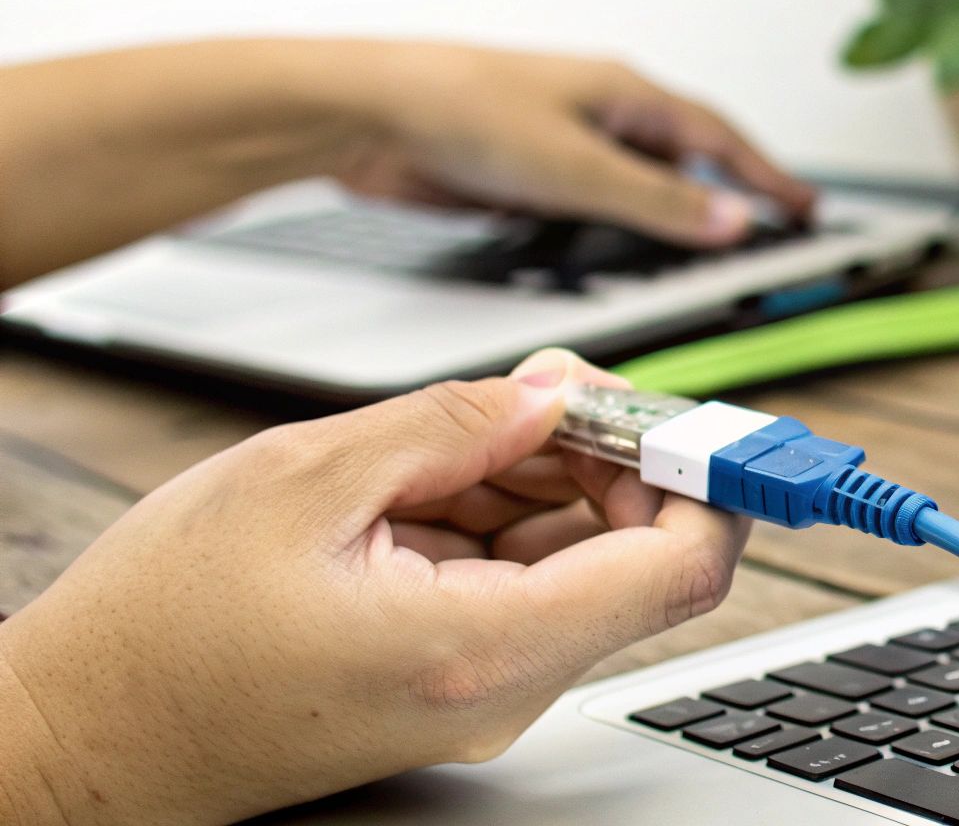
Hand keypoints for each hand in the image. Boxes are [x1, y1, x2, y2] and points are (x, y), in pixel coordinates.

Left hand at [0, 39, 815, 285]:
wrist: (365, 114)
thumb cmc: (461, 110)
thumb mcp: (580, 168)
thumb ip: (659, 203)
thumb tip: (731, 221)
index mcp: (625, 94)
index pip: (718, 139)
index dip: (766, 177)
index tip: (805, 206)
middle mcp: (599, 112)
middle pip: (683, 159)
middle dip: (726, 194)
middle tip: (767, 226)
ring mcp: (562, 142)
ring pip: (635, 185)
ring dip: (667, 216)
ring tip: (700, 251)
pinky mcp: (525, 173)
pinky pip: (591, 205)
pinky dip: (616, 230)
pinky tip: (612, 255)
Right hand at [0, 350, 747, 824]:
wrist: (81, 740)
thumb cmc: (158, 635)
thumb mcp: (299, 481)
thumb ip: (448, 425)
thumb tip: (552, 393)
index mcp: (483, 644)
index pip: (681, 569)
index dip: (707, 478)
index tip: (686, 415)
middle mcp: (502, 683)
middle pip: (636, 555)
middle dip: (613, 453)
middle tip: (548, 389)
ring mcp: (482, 685)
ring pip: (578, 559)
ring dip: (548, 475)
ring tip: (461, 431)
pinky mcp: (453, 673)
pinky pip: (520, 579)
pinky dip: (501, 510)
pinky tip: (432, 475)